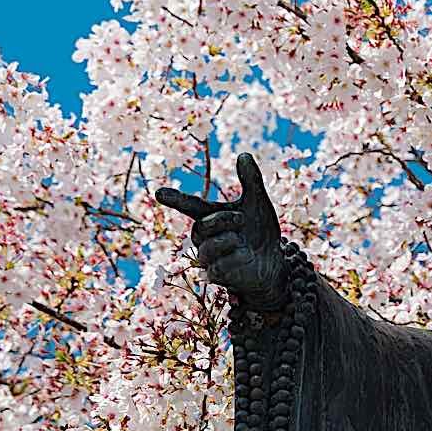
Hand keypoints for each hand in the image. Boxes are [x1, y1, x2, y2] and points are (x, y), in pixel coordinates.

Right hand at [155, 153, 287, 310]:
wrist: (273, 261)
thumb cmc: (260, 231)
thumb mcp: (258, 202)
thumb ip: (250, 180)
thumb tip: (243, 155)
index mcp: (210, 216)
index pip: (188, 206)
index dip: (175, 199)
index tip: (159, 192)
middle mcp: (204, 237)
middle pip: (202, 225)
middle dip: (224, 220)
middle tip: (242, 220)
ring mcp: (207, 257)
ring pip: (208, 248)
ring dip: (231, 241)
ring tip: (244, 243)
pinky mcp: (215, 276)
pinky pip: (217, 267)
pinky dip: (235, 260)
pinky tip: (245, 257)